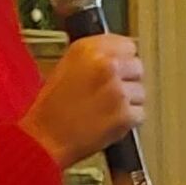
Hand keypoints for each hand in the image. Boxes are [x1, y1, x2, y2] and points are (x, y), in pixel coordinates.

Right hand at [23, 33, 144, 168]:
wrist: (45, 139)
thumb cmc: (50, 109)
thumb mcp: (66, 68)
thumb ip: (94, 58)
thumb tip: (117, 57)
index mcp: (88, 50)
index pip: (127, 45)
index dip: (122, 59)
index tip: (119, 69)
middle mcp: (105, 66)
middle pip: (137, 67)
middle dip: (127, 80)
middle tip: (110, 93)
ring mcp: (117, 91)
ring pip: (140, 92)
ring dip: (128, 102)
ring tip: (106, 109)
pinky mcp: (125, 115)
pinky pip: (139, 114)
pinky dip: (128, 121)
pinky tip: (109, 121)